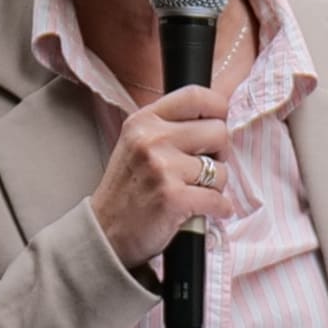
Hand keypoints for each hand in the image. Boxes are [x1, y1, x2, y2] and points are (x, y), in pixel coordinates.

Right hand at [85, 82, 237, 275]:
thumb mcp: (139, 143)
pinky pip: (218, 199)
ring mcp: (162, 168)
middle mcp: (152, 139)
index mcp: (144, 121)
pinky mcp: (173, 198)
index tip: (218, 123)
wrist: (105, 232)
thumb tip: (222, 102)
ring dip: (216, 186)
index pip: (196, 95)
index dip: (218, 108)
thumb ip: (172, 125)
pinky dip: (218, 209)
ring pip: (221, 169)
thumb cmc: (128, 189)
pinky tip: (203, 211)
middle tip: (204, 168)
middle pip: (218, 131)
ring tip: (194, 192)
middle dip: (220, 153)